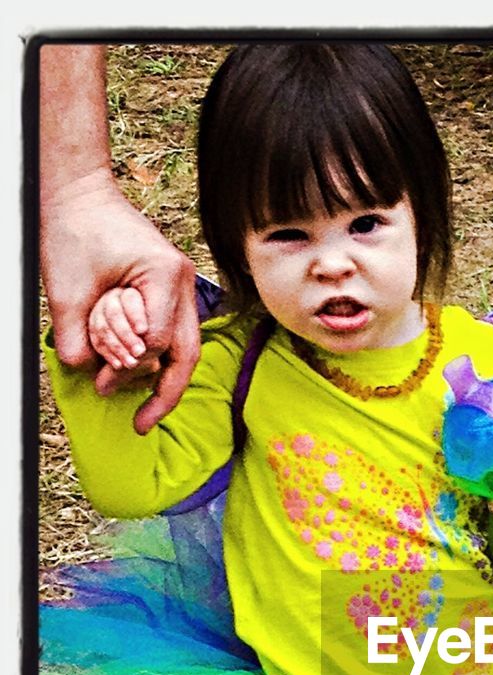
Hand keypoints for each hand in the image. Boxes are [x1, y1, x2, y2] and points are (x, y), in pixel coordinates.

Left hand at [40, 174, 199, 432]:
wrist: (77, 192)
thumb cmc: (72, 230)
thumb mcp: (66, 289)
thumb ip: (77, 337)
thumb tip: (90, 374)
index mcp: (165, 275)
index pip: (156, 342)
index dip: (129, 367)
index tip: (102, 382)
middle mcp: (184, 282)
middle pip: (187, 353)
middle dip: (166, 394)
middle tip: (142, 424)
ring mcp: (183, 285)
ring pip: (185, 347)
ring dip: (164, 379)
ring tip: (143, 408)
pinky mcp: (170, 288)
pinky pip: (173, 332)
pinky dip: (158, 358)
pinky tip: (141, 376)